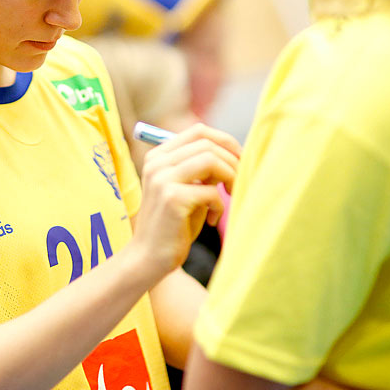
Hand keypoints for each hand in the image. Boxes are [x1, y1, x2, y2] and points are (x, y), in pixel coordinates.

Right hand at [131, 123, 239, 277]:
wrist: (148, 258)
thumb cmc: (174, 225)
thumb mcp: (186, 189)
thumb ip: (202, 169)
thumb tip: (237, 152)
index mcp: (158, 156)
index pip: (199, 131)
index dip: (226, 142)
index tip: (240, 161)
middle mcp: (157, 163)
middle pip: (207, 144)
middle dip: (233, 161)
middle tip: (241, 182)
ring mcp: (162, 179)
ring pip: (211, 160)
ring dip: (230, 178)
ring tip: (232, 196)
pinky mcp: (172, 199)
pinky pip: (211, 191)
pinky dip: (219, 206)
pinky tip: (212, 220)